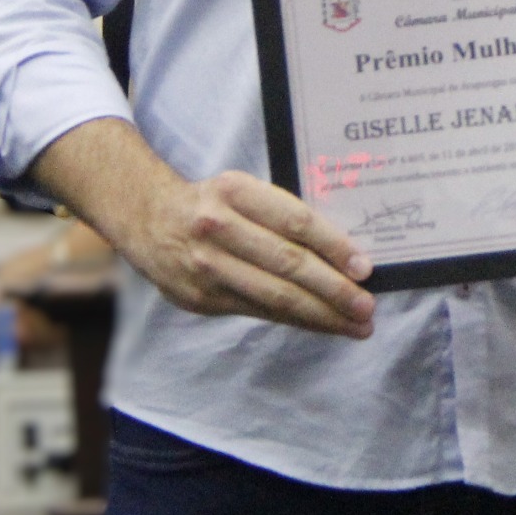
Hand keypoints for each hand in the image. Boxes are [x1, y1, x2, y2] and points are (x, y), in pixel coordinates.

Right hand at [109, 168, 375, 338]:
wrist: (149, 219)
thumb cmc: (214, 203)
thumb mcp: (243, 190)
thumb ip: (283, 214)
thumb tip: (344, 252)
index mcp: (236, 191)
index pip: (295, 221)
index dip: (333, 246)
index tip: (364, 267)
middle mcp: (218, 227)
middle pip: (288, 263)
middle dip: (334, 290)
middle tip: (367, 306)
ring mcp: (206, 266)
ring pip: (274, 295)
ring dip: (321, 314)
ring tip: (355, 324)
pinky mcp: (201, 298)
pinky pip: (258, 311)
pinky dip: (295, 320)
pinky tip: (322, 325)